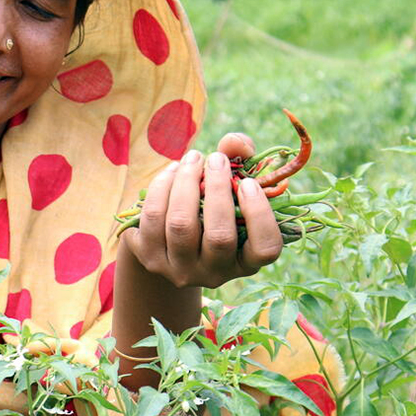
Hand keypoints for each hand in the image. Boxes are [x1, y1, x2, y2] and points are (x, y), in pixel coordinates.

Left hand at [121, 133, 282, 289]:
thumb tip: (236, 142)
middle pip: (219, 236)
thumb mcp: (230, 187)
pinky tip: (172, 172)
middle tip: (215, 158)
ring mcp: (180, 270)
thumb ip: (240, 158)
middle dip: (217, 188)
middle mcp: (214, 273)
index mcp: (246, 261)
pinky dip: (162, 187)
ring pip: (181, 225)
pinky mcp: (150, 258)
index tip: (248, 182)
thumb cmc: (210, 206)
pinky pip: (152, 218)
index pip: (265, 249)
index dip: (259, 214)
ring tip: (192, 158)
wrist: (165, 237)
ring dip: (186, 182)